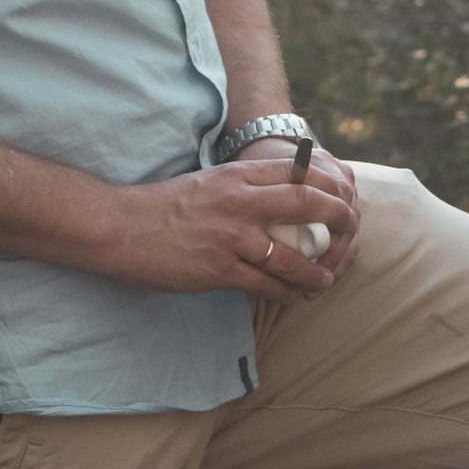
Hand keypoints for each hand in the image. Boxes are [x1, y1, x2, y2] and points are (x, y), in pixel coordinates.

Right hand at [95, 156, 359, 304]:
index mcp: (238, 174)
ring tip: (326, 280)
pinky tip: (297, 298)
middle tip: (350, 232)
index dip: (331, 184)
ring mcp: (230, 236)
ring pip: (292, 255)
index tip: (345, 196)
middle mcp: (239, 201)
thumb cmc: (164, 205)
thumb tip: (290, 189)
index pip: (300, 171)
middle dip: (338, 218)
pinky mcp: (217, 269)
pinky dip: (287, 293)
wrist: (117, 226)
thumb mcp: (211, 181)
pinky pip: (264, 284)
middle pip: (308, 203)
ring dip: (317, 271)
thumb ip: (247, 183)